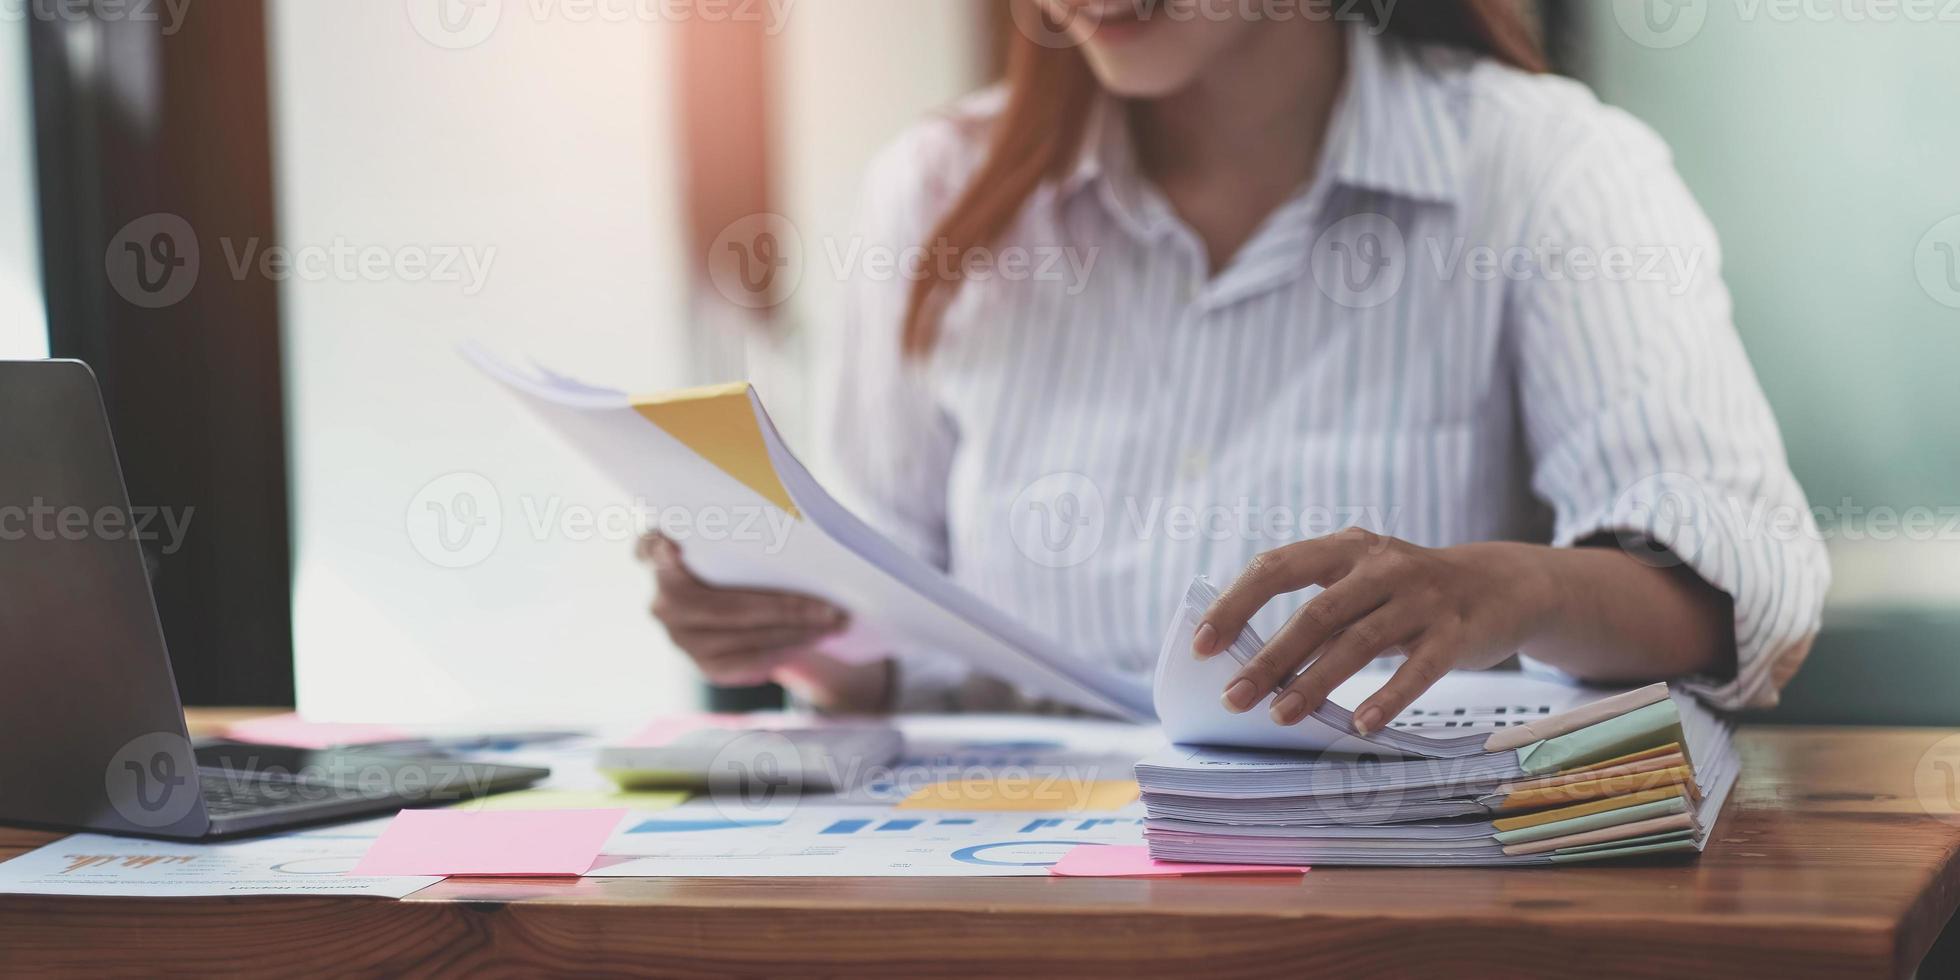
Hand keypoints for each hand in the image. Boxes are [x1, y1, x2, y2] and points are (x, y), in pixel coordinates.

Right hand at [638, 532, 849, 686]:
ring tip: (834, 622)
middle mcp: (662, 600)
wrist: (758, 614)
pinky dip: (785, 649)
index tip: (671, 546)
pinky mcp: (705, 666)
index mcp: (662, 555)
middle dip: (782, 607)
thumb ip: (743, 525)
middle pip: (722, 605)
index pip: (649, 548)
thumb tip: (791, 513)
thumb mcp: (744, 537)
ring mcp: (680, 637)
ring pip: (741, 635)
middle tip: (830, 608)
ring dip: (794, 630)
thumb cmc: (752, 559)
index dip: (656, 549)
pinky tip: (815, 639)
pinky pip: (747, 661)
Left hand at [1193, 529, 1552, 734]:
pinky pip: (1419, 669)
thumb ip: (1320, 608)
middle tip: (1234, 697)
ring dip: (1315, 683)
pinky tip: (1360, 724)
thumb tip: (1253, 664)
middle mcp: (1383, 566)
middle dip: (1270, 659)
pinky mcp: (1455, 631)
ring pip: (1359, 642)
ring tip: (1280, 717)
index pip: (1277, 567)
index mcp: (1348, 547)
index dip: (1236, 605)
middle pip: (1316, 613)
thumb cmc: (1412, 592)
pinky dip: (1388, 697)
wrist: (1503, 584)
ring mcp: (1422, 597)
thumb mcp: (1365, 582)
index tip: (1202, 645)